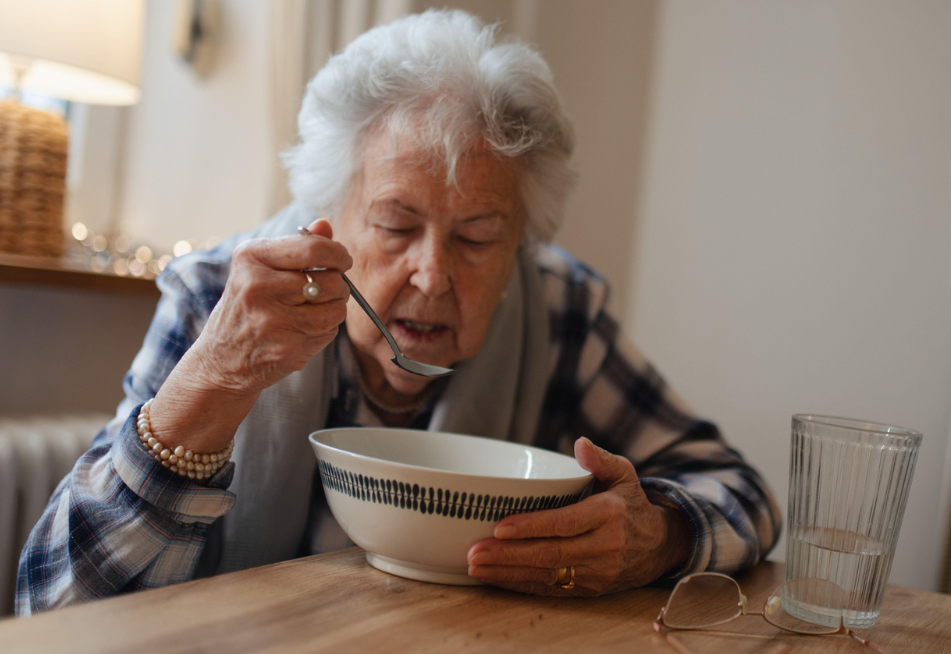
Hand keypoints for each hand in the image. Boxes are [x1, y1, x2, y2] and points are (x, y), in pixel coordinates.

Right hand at [149, 219, 351, 452]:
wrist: (220, 360)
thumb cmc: (246, 308)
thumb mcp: (259, 269)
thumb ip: (296, 246)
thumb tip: (325, 224)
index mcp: (250, 258)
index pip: (313, 249)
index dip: (338, 254)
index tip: (342, 260)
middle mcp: (257, 286)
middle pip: (331, 280)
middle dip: (337, 285)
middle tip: (325, 290)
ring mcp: (272, 320)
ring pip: (335, 308)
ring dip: (333, 309)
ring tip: (311, 310)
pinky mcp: (286, 347)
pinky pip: (328, 331)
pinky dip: (324, 330)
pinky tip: (302, 330)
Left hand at [466, 437, 690, 595]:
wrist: (659, 546)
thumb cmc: (631, 504)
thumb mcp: (624, 474)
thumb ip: (601, 459)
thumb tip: (580, 443)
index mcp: (609, 515)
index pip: (564, 523)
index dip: (531, 527)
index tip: (498, 527)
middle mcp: (604, 547)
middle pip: (551, 554)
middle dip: (509, 555)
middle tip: (474, 552)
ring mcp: (597, 572)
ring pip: (547, 575)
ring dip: (508, 573)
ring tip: (475, 567)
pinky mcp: (590, 590)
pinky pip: (552, 590)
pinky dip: (521, 586)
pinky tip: (496, 580)